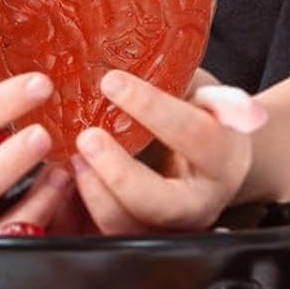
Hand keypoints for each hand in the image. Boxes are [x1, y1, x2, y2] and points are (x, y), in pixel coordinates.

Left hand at [71, 70, 266, 234]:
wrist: (215, 165)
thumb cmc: (205, 118)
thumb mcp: (209, 94)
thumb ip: (195, 83)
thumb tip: (175, 50)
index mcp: (223, 158)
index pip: (192, 134)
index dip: (152, 108)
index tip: (112, 81)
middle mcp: (201, 203)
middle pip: (161, 202)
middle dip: (120, 173)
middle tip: (87, 137)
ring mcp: (170, 228)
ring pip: (129, 226)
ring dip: (96, 194)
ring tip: (74, 157)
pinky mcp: (142, 237)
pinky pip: (108, 233)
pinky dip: (83, 208)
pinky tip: (66, 178)